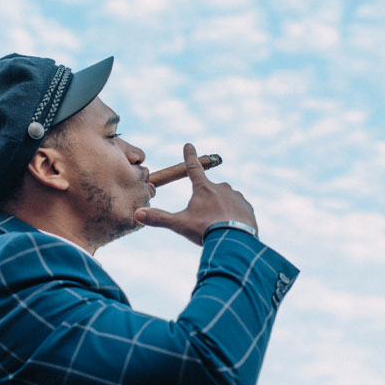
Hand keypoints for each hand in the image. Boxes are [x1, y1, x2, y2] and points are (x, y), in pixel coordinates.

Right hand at [134, 143, 257, 245]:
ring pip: (226, 201)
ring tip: (218, 227)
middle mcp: (222, 188)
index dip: (190, 156)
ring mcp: (237, 197)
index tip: (189, 144)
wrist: (235, 240)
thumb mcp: (180, 224)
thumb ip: (159, 218)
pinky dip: (234, 218)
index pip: (193, 167)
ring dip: (221, 210)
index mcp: (204, 188)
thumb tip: (137, 214)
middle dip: (207, 203)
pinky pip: (239, 211)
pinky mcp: (248, 208)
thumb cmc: (206, 230)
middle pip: (210, 191)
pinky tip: (232, 229)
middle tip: (206, 221)